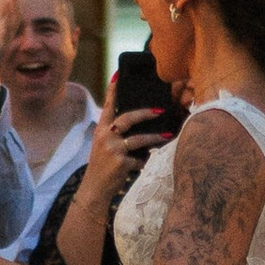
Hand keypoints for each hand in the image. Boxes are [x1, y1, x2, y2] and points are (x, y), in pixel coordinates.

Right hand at [78, 76, 168, 209]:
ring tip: (169, 135)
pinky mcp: (120, 164)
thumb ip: (117, 134)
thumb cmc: (104, 166)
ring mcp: (112, 150)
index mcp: (101, 130)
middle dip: (146, 113)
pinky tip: (144, 164)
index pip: (108, 106)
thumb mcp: (104, 146)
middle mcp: (105, 137)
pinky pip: (140, 159)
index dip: (113, 90)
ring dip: (156, 138)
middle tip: (161, 110)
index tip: (119, 75)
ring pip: (139, 139)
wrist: (94, 189)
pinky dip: (144, 162)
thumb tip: (145, 125)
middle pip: (127, 118)